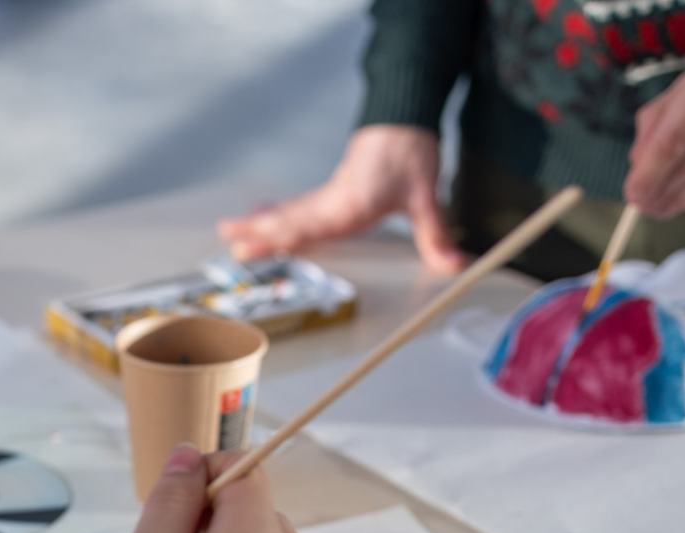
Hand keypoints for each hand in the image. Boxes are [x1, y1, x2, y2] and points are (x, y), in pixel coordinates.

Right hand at [216, 124, 468, 273]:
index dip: (280, 238)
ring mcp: (330, 195)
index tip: (254, 244)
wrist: (404, 117)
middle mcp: (333, 200)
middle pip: (290, 219)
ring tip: (232, 228)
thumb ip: (435, 234)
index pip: (309, 224)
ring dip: (261, 222)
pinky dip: (277, 213)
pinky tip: (263, 215)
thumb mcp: (425, 196)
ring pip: (289, 212)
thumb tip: (455, 264)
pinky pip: (298, 206)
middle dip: (259, 232)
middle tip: (229, 242)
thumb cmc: (409, 152)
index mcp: (350, 204)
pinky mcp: (332, 190)